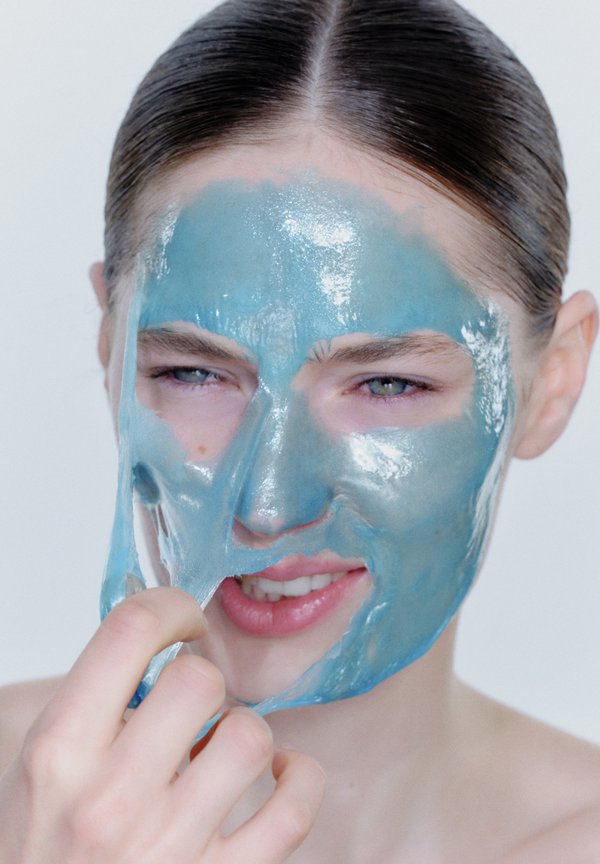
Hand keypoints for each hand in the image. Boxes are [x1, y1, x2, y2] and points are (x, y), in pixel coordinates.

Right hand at [0, 587, 324, 862]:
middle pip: (200, 681)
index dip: (172, 607)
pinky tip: (281, 773)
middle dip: (206, 679)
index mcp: (61, 750)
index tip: (182, 624)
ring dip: (248, 733)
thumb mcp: (44, 764)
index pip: (130, 631)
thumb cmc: (46, 847)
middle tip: (199, 698)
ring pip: (250, 740)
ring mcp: (168, 847)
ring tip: (227, 747)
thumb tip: (165, 638)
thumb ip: (96, 701)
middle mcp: (111, 798)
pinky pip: (292, 814)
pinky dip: (301, 780)